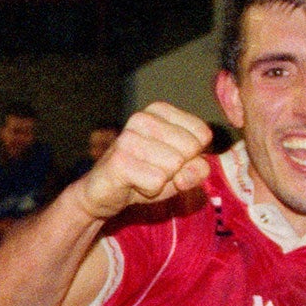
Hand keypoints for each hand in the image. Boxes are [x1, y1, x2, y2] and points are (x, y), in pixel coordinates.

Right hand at [75, 102, 211, 219]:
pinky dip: (150, 190)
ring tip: (143, 176)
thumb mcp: (180, 171)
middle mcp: (143, 118)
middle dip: (177, 169)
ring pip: (174, 165)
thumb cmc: (144, 177)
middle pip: (190, 149)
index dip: (192, 156)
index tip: (169, 159)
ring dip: (162, 180)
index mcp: (159, 111)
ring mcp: (129, 137)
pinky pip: (157, 181)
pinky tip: (133, 184)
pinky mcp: (119, 160)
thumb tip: (190, 171)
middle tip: (154, 170)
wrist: (103, 194)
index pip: (202, 133)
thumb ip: (198, 169)